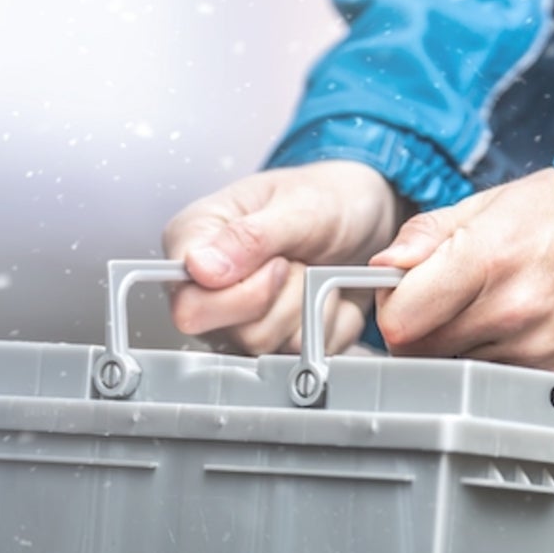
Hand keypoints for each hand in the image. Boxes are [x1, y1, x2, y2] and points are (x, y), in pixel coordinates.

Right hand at [162, 160, 405, 353]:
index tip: (280, 262)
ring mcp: (234, 319)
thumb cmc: (326, 198)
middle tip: (300, 261)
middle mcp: (205, 286)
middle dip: (285, 299)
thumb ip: (249, 237)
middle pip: (232, 332)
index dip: (242, 294)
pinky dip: (326, 324)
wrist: (364, 218)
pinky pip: (299, 354)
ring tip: (313, 270)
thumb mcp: (299, 205)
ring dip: (307, 308)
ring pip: (267, 346)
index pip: (188, 303)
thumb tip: (198, 267)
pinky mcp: (268, 340)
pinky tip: (323, 292)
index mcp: (193, 240)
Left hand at [369, 167, 553, 374]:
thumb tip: (384, 265)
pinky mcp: (553, 374)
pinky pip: (493, 379)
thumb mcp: (492, 204)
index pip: (399, 320)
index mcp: (485, 260)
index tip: (401, 293)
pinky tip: (512, 327)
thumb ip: (428, 236)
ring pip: (453, 369)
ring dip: (453, 346)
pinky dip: (489, 359)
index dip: (390, 308)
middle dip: (417, 327)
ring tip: (484, 307)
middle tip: (440, 300)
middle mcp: (509, 312)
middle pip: (419, 352)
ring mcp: (534, 350)